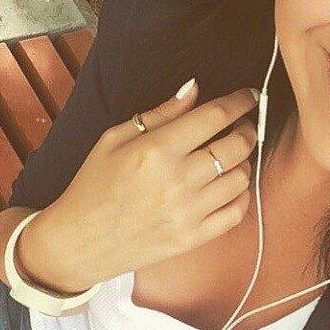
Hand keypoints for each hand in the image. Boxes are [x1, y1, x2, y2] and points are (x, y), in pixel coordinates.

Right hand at [19, 82, 259, 292]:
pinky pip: (236, 212)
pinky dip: (241, 195)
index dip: (239, 102)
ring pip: (242, 178)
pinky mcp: (193, 238)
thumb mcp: (115, 139)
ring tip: (231, 157)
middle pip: (237, 146)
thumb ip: (160, 113)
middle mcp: (177, 181)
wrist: (80, 242)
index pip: (214, 116)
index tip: (249, 96)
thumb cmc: (94, 186)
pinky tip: (229, 186)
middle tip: (242, 126)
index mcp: (157, 150)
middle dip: (247, 130)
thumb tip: (195, 88)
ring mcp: (188, 213)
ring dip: (244, 162)